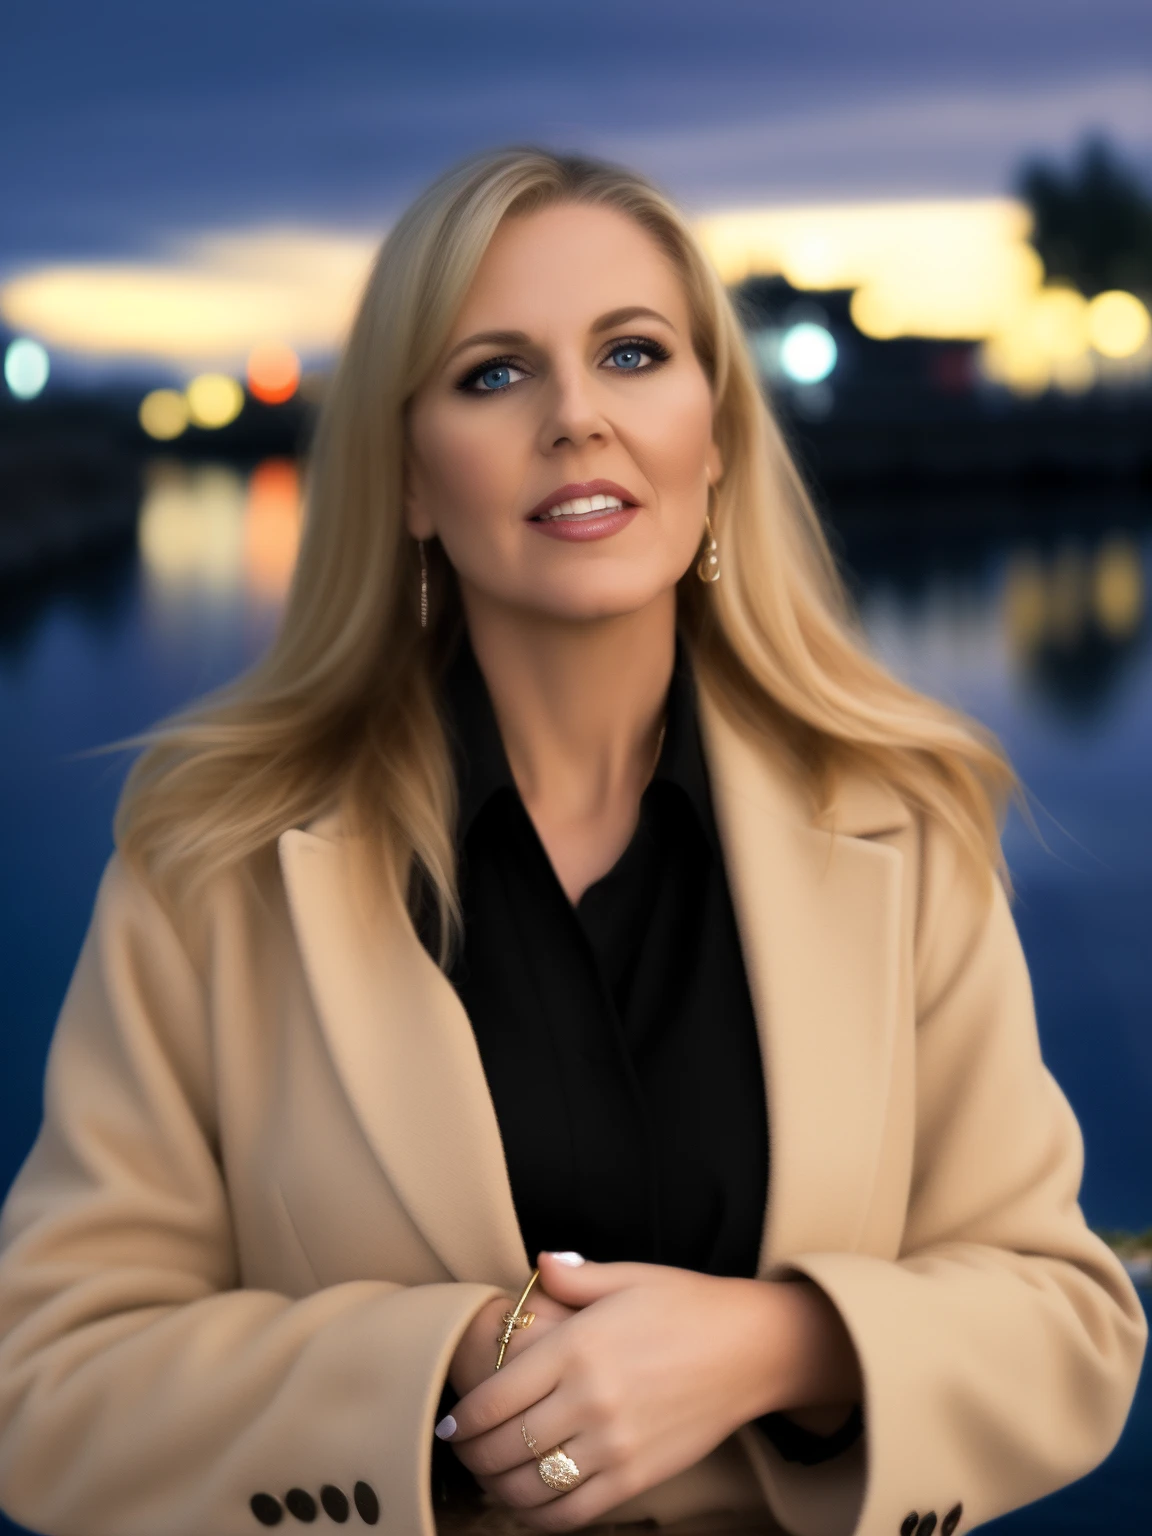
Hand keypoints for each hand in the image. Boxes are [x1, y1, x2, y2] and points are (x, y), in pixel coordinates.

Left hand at [440, 1252, 848, 1531]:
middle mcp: (589, 1399)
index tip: (449, 1426)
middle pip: (505, 1447)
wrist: (751, 1347)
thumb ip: (575, 1276)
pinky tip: (531, 1504)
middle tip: (463, 1453)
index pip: (495, 1398)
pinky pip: (573, 1513)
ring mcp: (614, 1444)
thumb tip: (539, 1264)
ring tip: (490, 1478)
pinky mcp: (637, 1476)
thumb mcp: (628, 1276)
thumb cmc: (686, 1305)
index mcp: (578, 1346)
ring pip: (531, 1486)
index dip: (462, 1420)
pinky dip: (541, 1517)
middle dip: (473, 1457)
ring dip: (499, 1489)